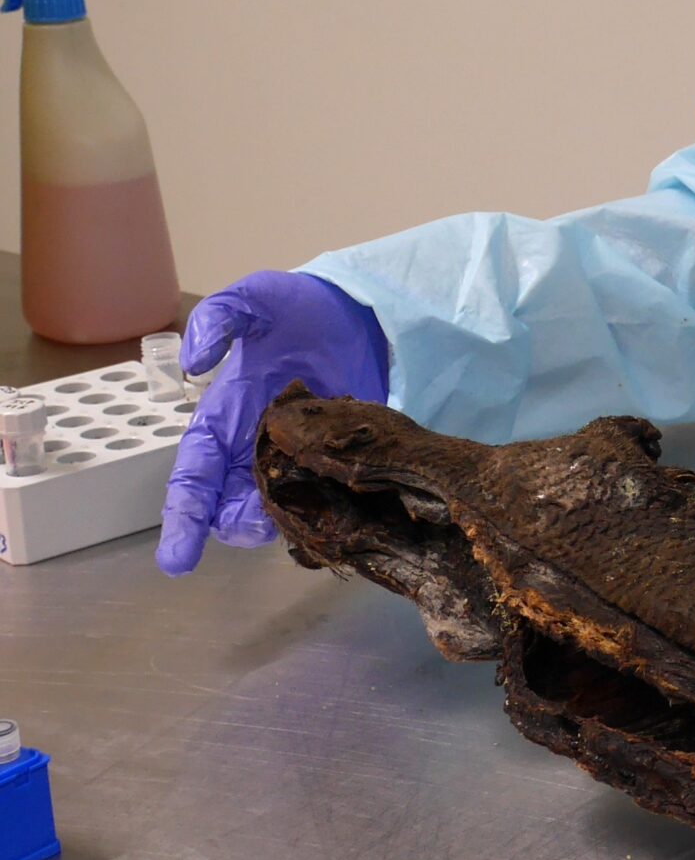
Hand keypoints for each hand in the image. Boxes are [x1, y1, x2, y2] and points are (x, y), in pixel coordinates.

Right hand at [155, 270, 388, 575]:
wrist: (353, 311)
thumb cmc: (293, 308)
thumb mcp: (255, 299)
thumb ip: (221, 318)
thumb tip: (195, 361)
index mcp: (223, 420)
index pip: (193, 476)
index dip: (184, 517)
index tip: (176, 561)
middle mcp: (252, 448)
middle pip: (232, 505)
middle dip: (238, 522)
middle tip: (254, 525)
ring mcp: (297, 456)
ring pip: (279, 506)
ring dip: (285, 519)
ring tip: (300, 521)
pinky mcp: (338, 457)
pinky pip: (326, 494)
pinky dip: (328, 508)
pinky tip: (342, 515)